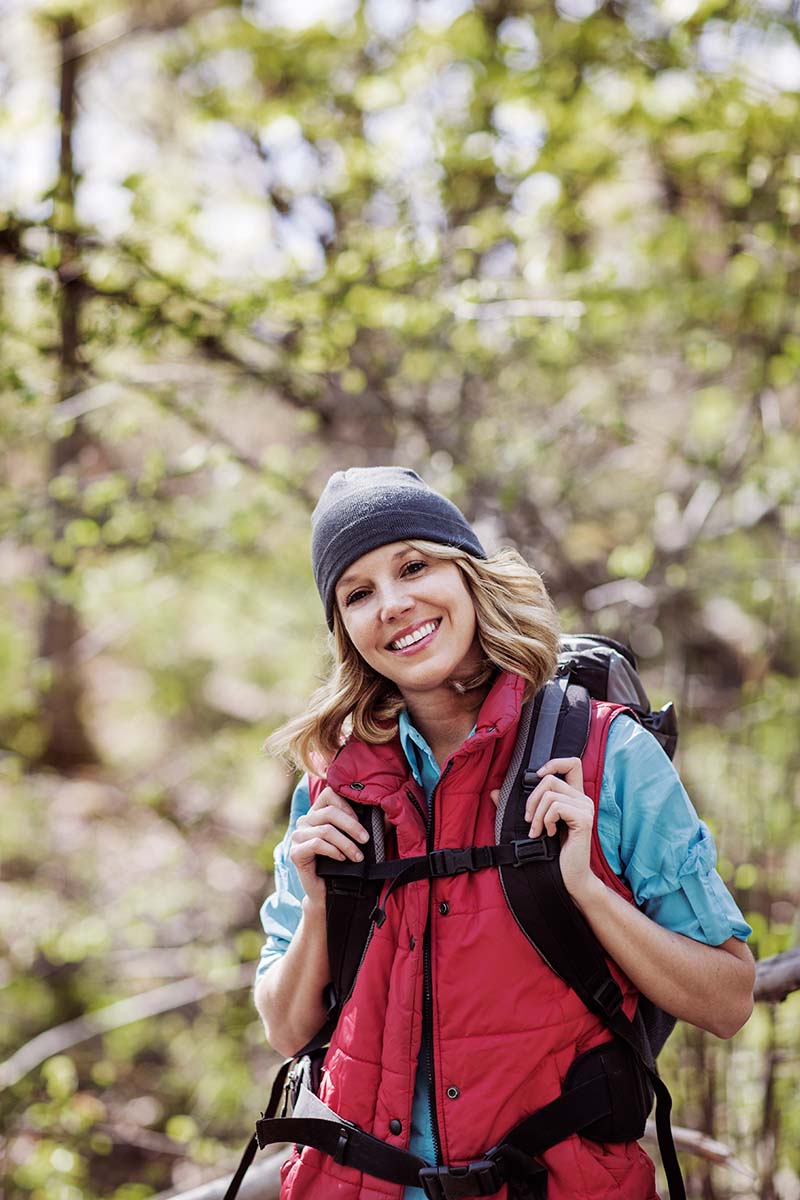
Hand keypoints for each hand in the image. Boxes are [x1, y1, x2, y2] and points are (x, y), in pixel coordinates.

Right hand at [289, 786, 369, 907]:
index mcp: (318, 812)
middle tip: (366, 840)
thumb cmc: (344, 864)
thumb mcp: (358, 839)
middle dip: (352, 826)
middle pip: (330, 812)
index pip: (329, 793)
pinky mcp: (295, 853)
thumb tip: (392, 808)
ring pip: (325, 830)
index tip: (363, 821)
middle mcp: (305, 821)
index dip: (348, 805)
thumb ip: (371, 823)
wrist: (328, 893)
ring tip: (358, 856)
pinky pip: (316, 844)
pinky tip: (342, 859)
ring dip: (346, 844)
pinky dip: (333, 851)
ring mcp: (297, 836)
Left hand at [525, 757, 598, 905]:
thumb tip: (494, 792)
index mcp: (574, 797)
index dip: (553, 763)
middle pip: (550, 779)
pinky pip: (555, 807)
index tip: (537, 777)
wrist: (570, 877)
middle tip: (530, 820)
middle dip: (532, 799)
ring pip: (550, 794)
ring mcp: (585, 808)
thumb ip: (519, 807)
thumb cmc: (554, 852)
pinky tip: (549, 834)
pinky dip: (546, 820)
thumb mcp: (536, 824)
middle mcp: (583, 799)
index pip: (572, 763)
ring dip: (537, 815)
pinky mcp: (584, 819)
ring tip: (538, 831)